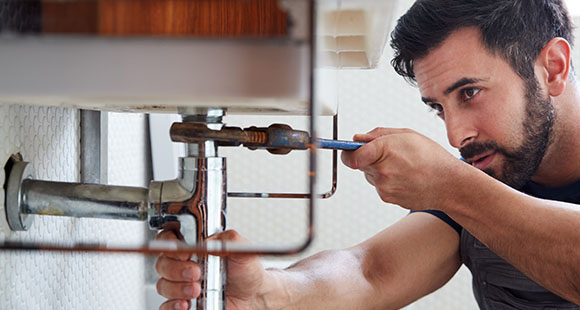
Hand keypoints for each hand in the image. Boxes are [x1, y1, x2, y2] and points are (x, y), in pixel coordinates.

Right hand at [155, 230, 268, 309]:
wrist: (253, 296)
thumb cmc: (246, 271)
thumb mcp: (242, 249)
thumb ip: (228, 239)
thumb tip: (209, 242)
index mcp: (194, 248)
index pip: (168, 239)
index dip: (169, 243)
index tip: (184, 252)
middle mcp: (184, 265)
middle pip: (162, 263)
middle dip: (176, 269)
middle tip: (196, 273)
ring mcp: (182, 285)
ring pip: (163, 285)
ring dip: (177, 288)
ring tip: (197, 290)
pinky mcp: (184, 303)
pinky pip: (166, 306)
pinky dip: (172, 306)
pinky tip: (186, 304)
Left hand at [341, 127, 463, 210]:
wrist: (449, 185)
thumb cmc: (432, 158)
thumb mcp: (407, 135)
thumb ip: (378, 134)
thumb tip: (358, 138)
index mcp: (384, 150)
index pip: (350, 155)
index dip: (347, 152)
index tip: (348, 149)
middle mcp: (381, 171)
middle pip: (359, 164)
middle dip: (369, 158)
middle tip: (389, 154)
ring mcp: (384, 187)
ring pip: (370, 175)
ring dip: (379, 169)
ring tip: (402, 166)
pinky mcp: (387, 198)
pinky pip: (380, 186)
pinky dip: (388, 181)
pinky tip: (405, 177)